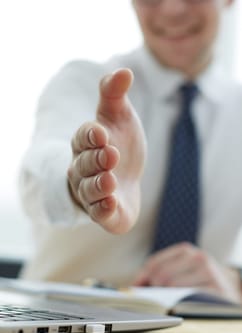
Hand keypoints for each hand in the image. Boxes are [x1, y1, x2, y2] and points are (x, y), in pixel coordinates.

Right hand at [67, 68, 146, 233]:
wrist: (126, 176)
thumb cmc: (120, 143)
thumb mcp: (119, 116)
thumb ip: (115, 95)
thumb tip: (124, 71)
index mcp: (87, 143)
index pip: (83, 137)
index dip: (90, 135)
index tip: (101, 132)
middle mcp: (84, 168)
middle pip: (84, 164)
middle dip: (96, 160)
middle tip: (111, 154)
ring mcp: (92, 191)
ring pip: (89, 189)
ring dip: (98, 185)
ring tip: (110, 180)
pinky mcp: (104, 211)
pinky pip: (99, 213)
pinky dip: (103, 209)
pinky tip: (111, 204)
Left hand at [133, 242, 241, 302]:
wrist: (231, 284)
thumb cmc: (201, 277)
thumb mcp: (183, 268)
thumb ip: (161, 270)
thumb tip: (137, 283)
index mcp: (185, 250)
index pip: (154, 262)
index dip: (142, 277)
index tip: (136, 288)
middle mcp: (197, 257)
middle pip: (161, 274)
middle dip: (152, 288)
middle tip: (150, 298)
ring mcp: (208, 271)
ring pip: (173, 285)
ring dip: (164, 296)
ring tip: (165, 300)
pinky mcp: (216, 288)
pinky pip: (189, 295)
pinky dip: (179, 301)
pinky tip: (178, 303)